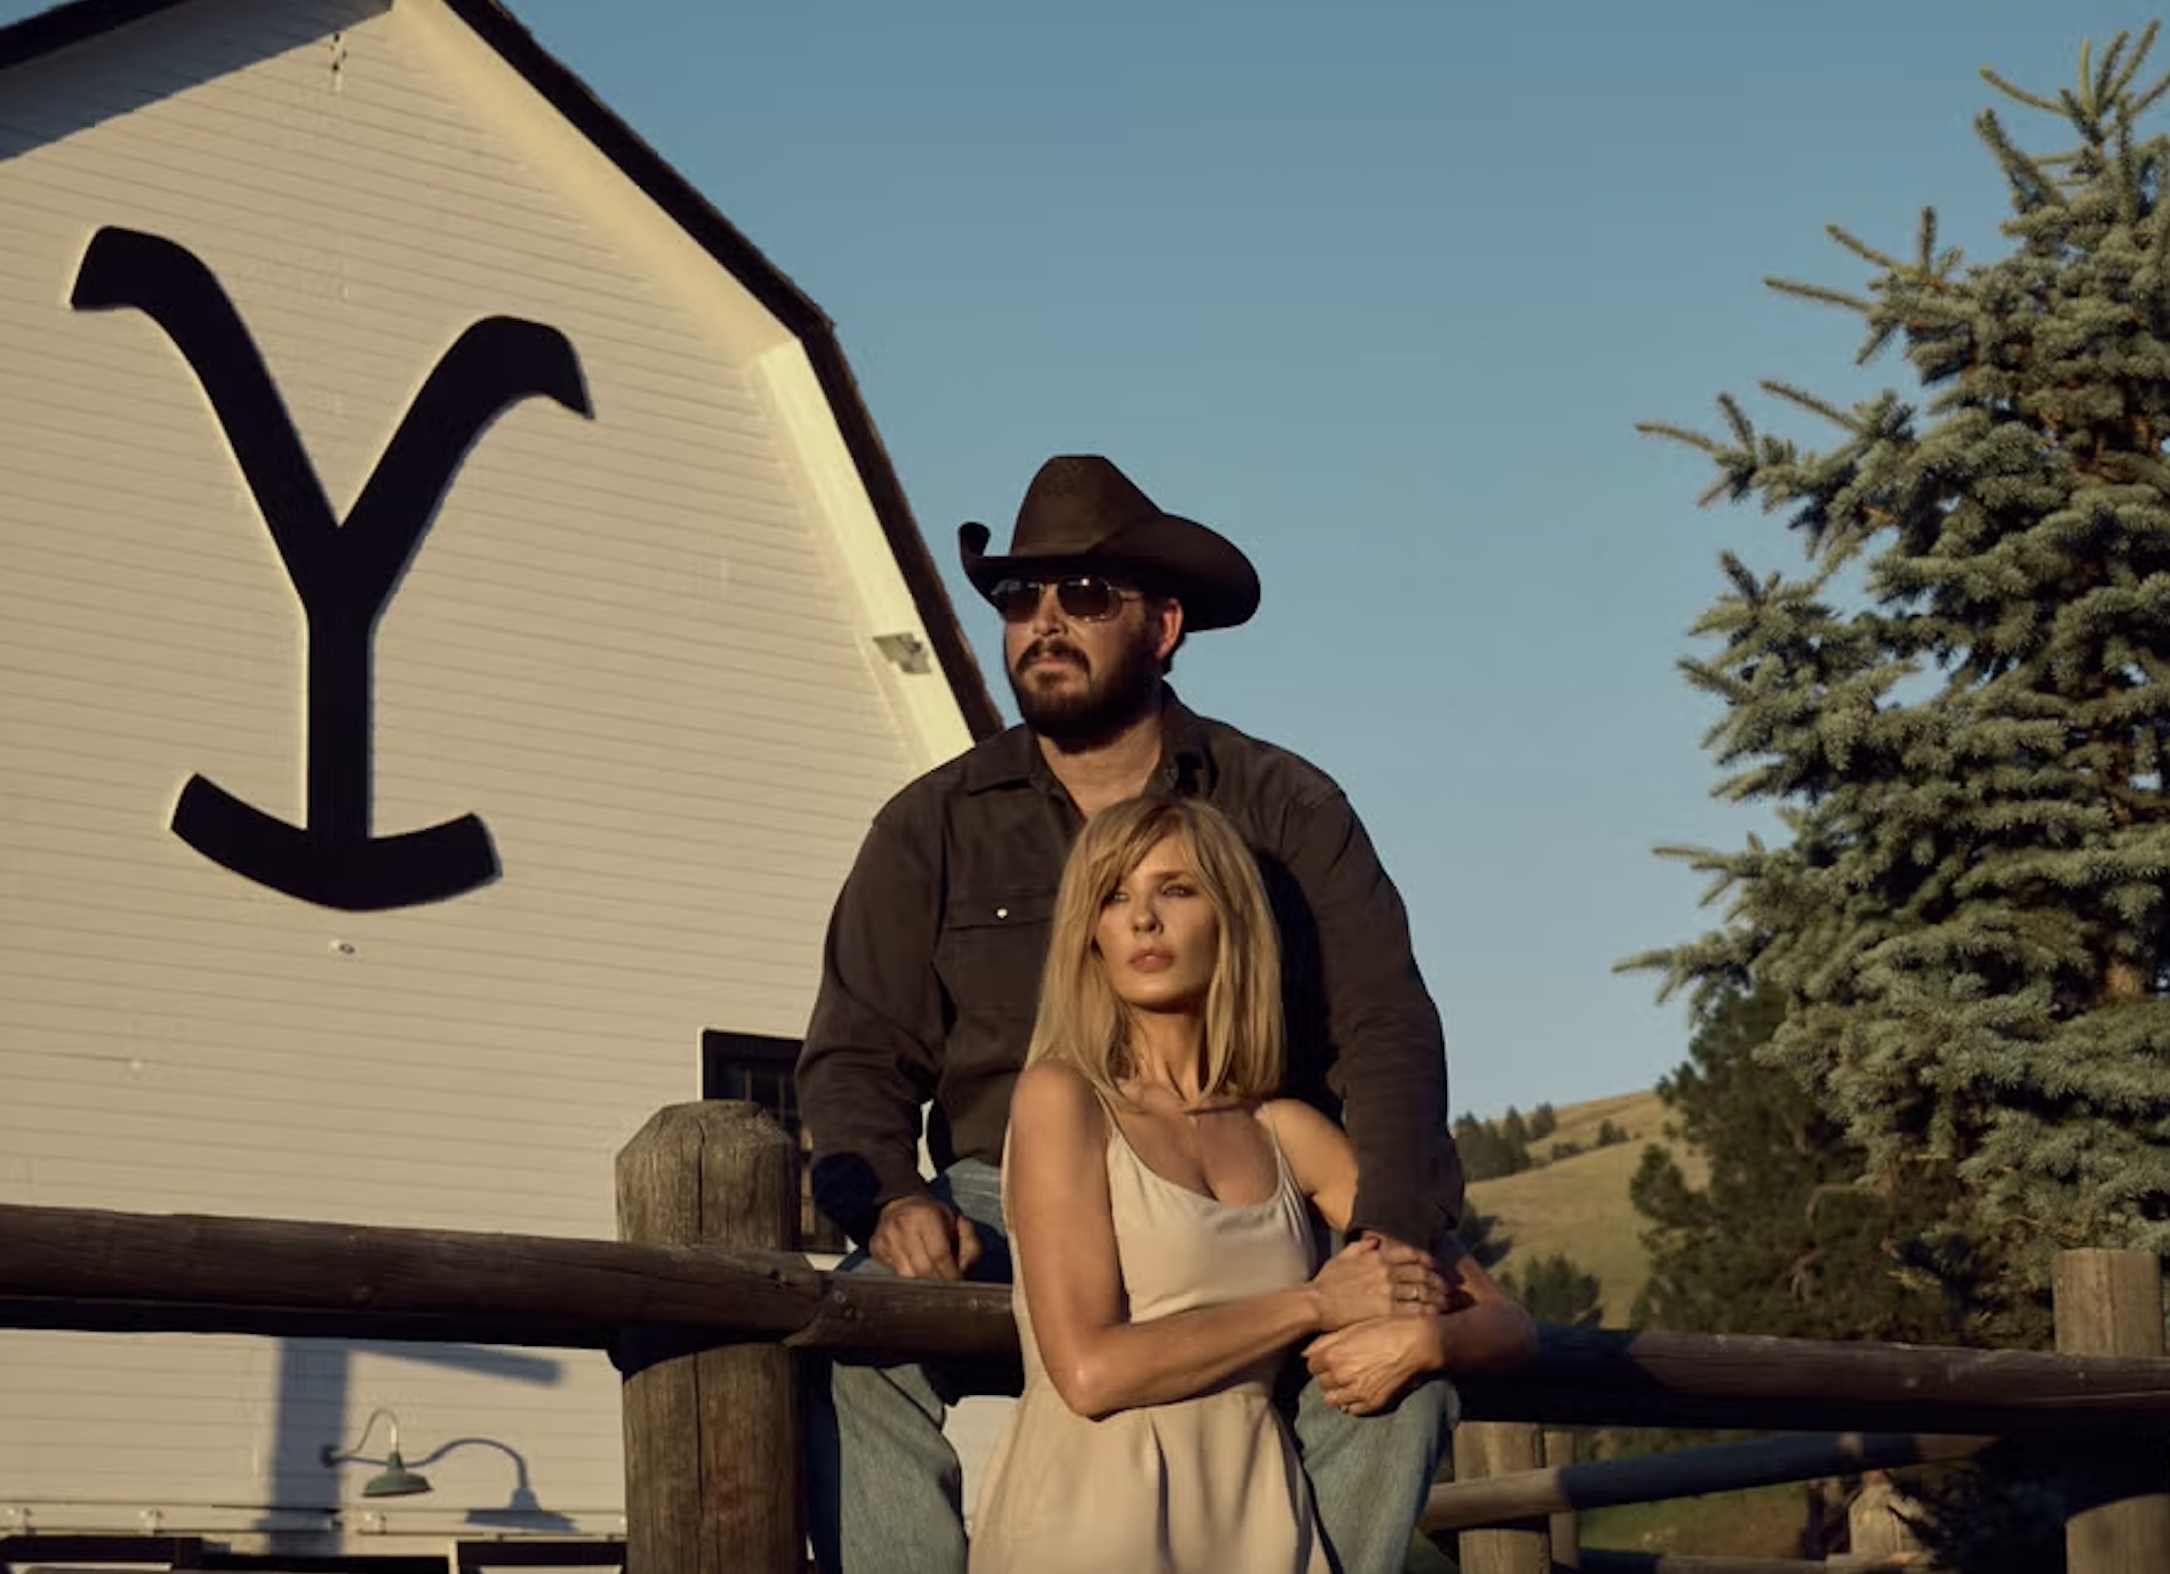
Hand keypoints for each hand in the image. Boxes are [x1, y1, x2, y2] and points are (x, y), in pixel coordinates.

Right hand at [868, 1195, 981, 1280]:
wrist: (901, 1204)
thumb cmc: (934, 1218)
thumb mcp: (959, 1224)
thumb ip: (971, 1246)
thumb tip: (964, 1270)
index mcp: (926, 1216)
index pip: (939, 1255)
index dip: (951, 1274)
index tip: (958, 1282)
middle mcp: (902, 1225)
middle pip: (923, 1268)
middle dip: (938, 1282)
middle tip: (947, 1286)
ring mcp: (885, 1237)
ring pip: (907, 1275)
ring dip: (923, 1284)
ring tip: (933, 1281)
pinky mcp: (875, 1247)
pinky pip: (893, 1273)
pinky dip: (907, 1279)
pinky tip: (916, 1273)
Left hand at [1304, 1317, 1444, 1415]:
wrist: (1416, 1342)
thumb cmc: (1385, 1328)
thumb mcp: (1353, 1328)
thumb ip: (1326, 1341)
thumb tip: (1305, 1353)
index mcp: (1333, 1355)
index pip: (1312, 1366)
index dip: (1321, 1361)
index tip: (1330, 1357)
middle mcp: (1341, 1376)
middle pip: (1321, 1383)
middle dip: (1328, 1376)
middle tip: (1341, 1369)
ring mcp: (1356, 1392)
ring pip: (1333, 1400)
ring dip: (1338, 1392)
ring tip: (1349, 1382)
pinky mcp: (1372, 1403)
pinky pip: (1352, 1410)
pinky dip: (1354, 1402)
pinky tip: (1361, 1391)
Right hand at [1309, 1237, 1448, 1330]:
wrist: (1316, 1303)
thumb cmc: (1326, 1282)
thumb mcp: (1342, 1256)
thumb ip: (1361, 1247)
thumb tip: (1376, 1240)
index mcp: (1378, 1256)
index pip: (1412, 1254)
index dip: (1429, 1260)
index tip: (1437, 1266)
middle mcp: (1387, 1271)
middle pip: (1423, 1272)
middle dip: (1439, 1279)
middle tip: (1449, 1287)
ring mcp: (1388, 1291)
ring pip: (1423, 1291)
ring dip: (1439, 1296)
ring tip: (1448, 1302)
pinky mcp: (1387, 1311)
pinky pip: (1416, 1310)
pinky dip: (1430, 1311)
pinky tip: (1438, 1315)